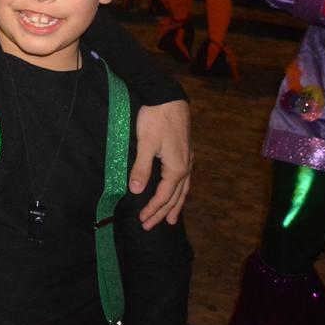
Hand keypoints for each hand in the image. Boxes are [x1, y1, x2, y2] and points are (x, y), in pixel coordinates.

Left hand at [131, 100, 191, 229]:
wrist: (169, 98)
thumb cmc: (155, 119)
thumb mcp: (145, 144)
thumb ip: (141, 168)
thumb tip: (137, 191)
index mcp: (176, 168)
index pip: (164, 197)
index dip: (153, 210)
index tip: (142, 220)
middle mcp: (186, 167)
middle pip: (175, 197)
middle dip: (162, 213)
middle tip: (150, 226)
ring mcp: (188, 160)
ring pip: (183, 189)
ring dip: (175, 205)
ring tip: (171, 220)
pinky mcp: (185, 153)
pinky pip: (184, 179)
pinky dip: (180, 191)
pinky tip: (177, 192)